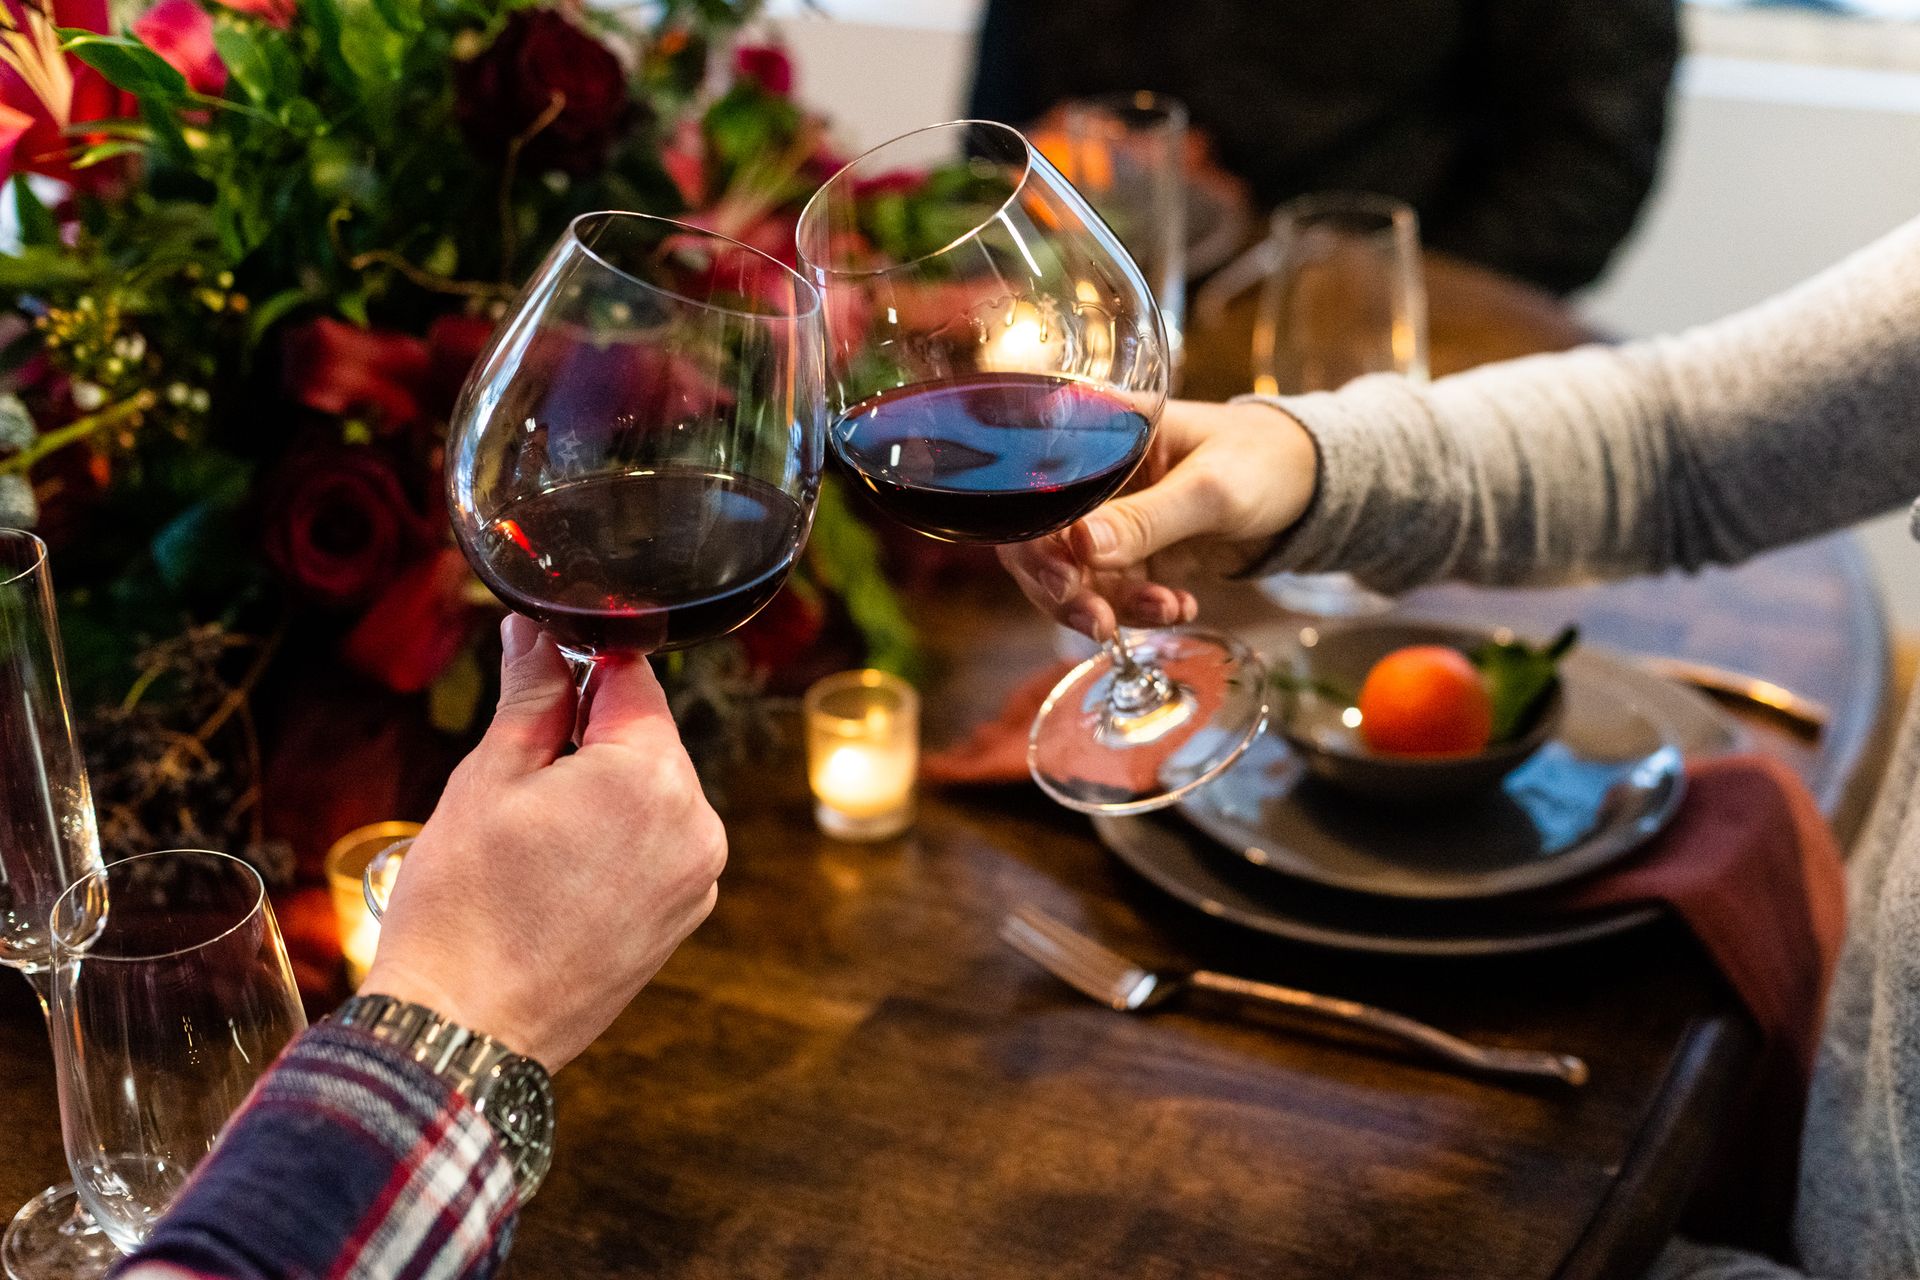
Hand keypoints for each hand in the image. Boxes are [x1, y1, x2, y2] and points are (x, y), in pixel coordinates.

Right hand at [362, 616, 725, 1072]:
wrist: (466, 1028)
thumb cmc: (464, 907)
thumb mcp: (489, 778)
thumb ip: (530, 694)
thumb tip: (534, 633)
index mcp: (651, 775)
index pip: (631, 679)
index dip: (581, 668)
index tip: (540, 679)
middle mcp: (696, 822)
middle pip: (648, 738)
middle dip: (590, 740)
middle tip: (520, 779)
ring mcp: (698, 875)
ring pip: (654, 793)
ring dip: (604, 793)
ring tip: (535, 839)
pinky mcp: (686, 914)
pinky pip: (660, 846)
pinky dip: (618, 842)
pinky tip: (560, 874)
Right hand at [997, 398, 1316, 638]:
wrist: (1311, 487)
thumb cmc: (1264, 460)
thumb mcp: (1210, 489)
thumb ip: (1148, 519)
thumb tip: (1079, 548)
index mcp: (1100, 432)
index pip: (1034, 487)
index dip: (1031, 539)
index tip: (1062, 581)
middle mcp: (1092, 476)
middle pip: (1041, 541)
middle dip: (1065, 590)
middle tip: (1097, 621)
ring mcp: (1110, 516)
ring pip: (1076, 576)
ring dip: (1113, 605)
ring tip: (1166, 610)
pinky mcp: (1133, 551)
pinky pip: (1114, 591)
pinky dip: (1141, 610)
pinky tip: (1180, 607)